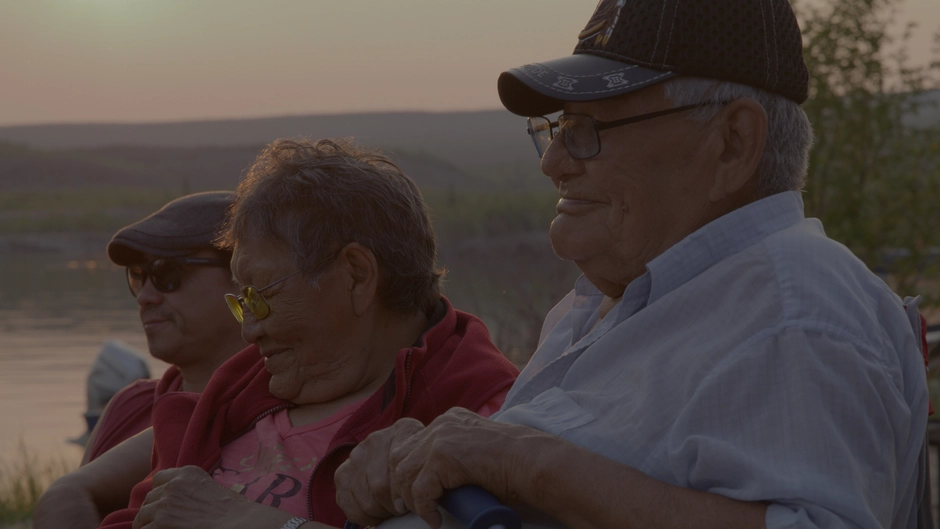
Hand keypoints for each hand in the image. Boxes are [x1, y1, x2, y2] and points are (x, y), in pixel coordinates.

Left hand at [131, 466, 287, 528]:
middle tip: (160, 524)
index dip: (159, 494)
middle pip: (149, 498)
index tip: (163, 505)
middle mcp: (174, 484)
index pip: (159, 479)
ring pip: (142, 515)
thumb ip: (190, 489)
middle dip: (152, 511)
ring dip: (148, 525)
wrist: (239, 523)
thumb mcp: (210, 488)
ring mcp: (166, 503)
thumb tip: (177, 503)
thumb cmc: (231, 512)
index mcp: (187, 473)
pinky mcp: (161, 522)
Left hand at [337, 408, 541, 528]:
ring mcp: (441, 437)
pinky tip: (435, 519)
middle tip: (406, 506)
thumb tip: (438, 482)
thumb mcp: (476, 452)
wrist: (531, 462)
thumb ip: (456, 456)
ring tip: (426, 514)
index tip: (409, 493)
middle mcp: (442, 423)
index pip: (411, 443)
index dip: (406, 470)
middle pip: (400, 455)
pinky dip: (424, 509)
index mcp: (449, 420)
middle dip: (401, 484)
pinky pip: (420, 490)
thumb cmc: (513, 465)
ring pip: (405, 473)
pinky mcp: (443, 456)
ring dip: (412, 498)